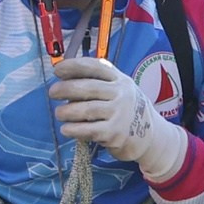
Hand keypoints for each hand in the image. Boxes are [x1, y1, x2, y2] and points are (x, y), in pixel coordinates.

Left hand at [50, 53, 189, 181]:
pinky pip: (89, 130)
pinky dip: (74, 129)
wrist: (150, 136)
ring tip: (59, 113)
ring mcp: (119, 114)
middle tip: (52, 92)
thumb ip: (99, 81)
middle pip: (88, 88)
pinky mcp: (115, 134)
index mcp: (119, 79)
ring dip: (67, 111)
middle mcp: (121, 94)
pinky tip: (66, 129)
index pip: (95, 67)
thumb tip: (65, 78)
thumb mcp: (119, 89)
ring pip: (86, 109)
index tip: (58, 70)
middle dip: (65, 89)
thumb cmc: (126, 110)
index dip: (74, 66)